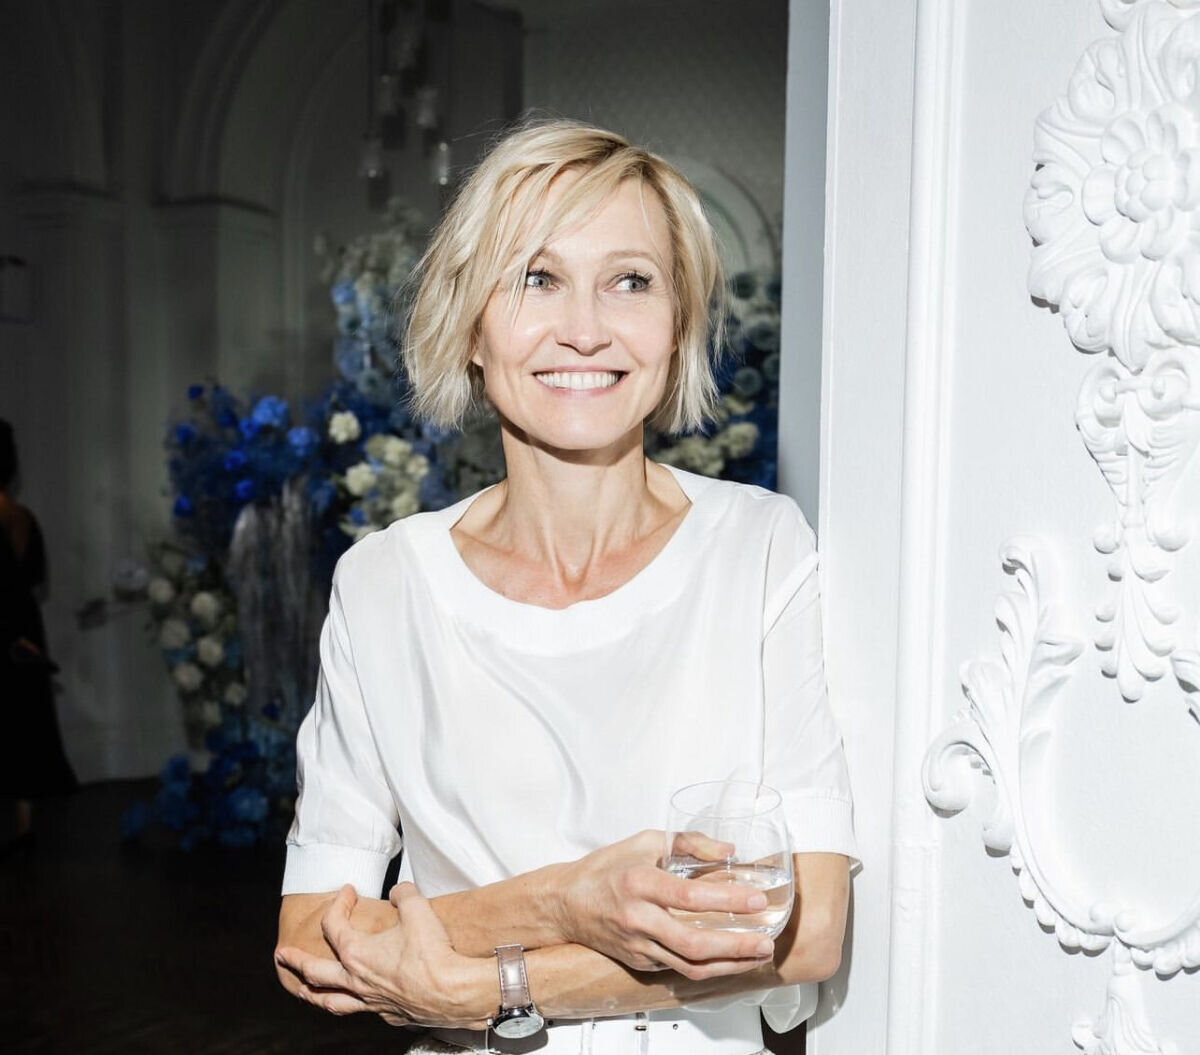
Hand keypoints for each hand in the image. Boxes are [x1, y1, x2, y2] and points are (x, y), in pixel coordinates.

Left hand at [275, 882, 489, 1027]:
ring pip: (332, 1001)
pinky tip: (360, 1000)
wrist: (454, 991)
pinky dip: (356, 1003)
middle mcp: (357, 980)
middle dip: (296, 961)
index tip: (347, 891)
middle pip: (316, 972)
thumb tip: (399, 891)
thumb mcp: (417, 908)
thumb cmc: (433, 952)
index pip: (334, 925)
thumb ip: (403, 894)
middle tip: (282, 955)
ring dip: (313, 994)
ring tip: (303, 991)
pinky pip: (364, 1010)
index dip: (337, 903)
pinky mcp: (390, 1015)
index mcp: (357, 953)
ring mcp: (371, 1001)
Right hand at [553, 829, 778, 979]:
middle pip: (693, 942)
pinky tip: (730, 959)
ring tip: (758, 955)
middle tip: (766, 941)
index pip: (690, 896)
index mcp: (640, 882)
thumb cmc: (607, 868)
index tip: (756, 901)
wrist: (566, 903)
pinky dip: (709, 966)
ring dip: (729, 964)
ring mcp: (638, 945)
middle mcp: (638, 918)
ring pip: (690, 965)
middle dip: (736, 946)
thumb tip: (728, 850)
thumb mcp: (647, 841)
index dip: (727, 900)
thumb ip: (689, 842)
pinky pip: (679, 968)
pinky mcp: (640, 962)